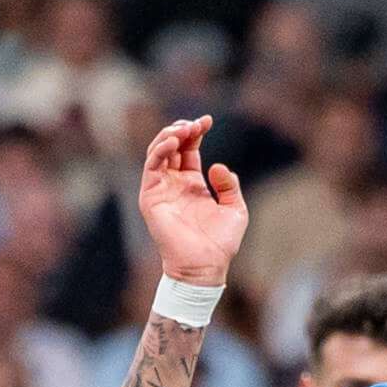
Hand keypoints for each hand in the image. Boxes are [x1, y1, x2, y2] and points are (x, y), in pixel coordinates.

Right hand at [133, 112, 248, 287]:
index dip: (196, 132)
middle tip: (195, 123)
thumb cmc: (220, 242)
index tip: (207, 120)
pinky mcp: (150, 198)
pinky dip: (159, 151)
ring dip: (168, 136)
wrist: (205, 265)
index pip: (188, 150)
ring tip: (183, 129)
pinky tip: (174, 142)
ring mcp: (161, 190)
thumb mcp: (235, 209)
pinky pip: (150, 168)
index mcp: (192, 184)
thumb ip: (229, 185)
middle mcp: (174, 184)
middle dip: (181, 130)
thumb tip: (217, 166)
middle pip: (171, 147)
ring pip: (156, 153)